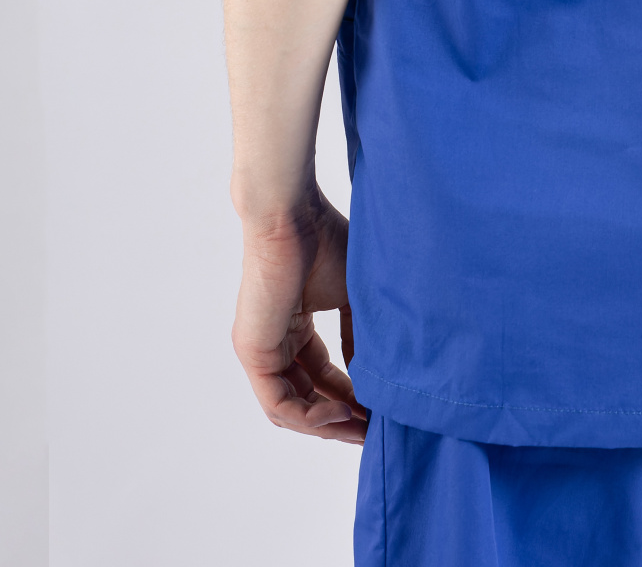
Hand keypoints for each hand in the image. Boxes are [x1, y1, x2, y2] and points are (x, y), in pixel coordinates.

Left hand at [232, 191, 367, 443]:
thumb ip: (356, 338)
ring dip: (327, 424)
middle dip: (340, 420)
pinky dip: (309, 416)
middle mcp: (274, 343)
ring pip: (291, 407)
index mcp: (294, 327)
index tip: (379, 412)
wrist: (294, 216)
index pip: (320, 376)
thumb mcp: (350, 298)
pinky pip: (279, 401)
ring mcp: (260, 350)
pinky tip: (339, 414)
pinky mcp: (253, 352)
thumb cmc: (324, 242)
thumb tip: (371, 378)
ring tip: (361, 428)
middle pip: (306, 397)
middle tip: (372, 433)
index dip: (350, 397)